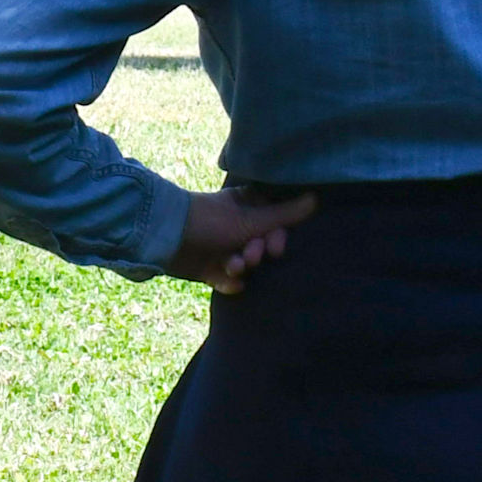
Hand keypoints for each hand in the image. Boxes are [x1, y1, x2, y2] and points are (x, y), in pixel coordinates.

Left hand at [161, 187, 316, 294]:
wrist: (165, 238)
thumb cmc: (210, 221)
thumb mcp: (251, 220)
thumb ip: (284, 215)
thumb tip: (316, 199)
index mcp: (248, 206)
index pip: (276, 222)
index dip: (278, 237)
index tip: (275, 247)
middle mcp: (237, 226)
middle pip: (262, 244)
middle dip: (258, 253)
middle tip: (251, 256)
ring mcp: (223, 247)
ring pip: (246, 263)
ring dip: (243, 267)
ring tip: (234, 266)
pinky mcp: (209, 267)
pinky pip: (228, 279)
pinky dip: (229, 282)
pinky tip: (228, 282)